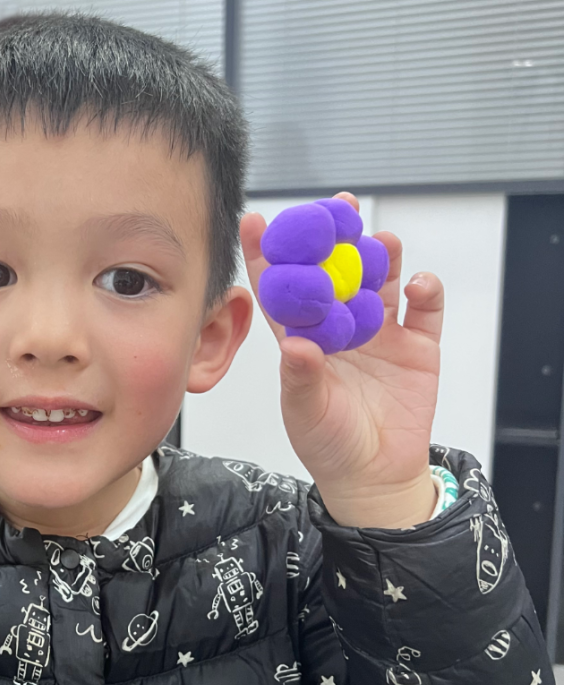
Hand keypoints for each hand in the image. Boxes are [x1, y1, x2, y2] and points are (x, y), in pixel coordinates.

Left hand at [239, 193, 441, 527]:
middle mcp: (341, 326)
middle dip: (336, 237)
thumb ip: (301, 377)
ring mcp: (380, 334)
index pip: (283, 289)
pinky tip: (419, 284)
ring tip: (379, 241)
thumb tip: (296, 345)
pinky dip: (425, 291)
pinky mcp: (417, 348)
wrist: (375, 477)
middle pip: (337, 271)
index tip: (257, 221)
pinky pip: (425, 311)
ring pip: (381, 281)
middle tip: (337, 207)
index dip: (269, 254)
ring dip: (381, 257)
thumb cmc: (328, 443)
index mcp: (303, 337)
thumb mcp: (306, 412)